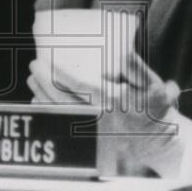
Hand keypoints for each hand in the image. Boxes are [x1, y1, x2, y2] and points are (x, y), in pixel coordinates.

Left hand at [28, 55, 183, 176]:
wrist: (158, 141)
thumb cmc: (155, 108)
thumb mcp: (152, 83)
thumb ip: (135, 65)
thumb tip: (120, 49)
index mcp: (112, 101)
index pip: (77, 85)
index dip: (58, 73)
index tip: (46, 60)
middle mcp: (97, 117)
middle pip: (61, 98)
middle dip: (43, 81)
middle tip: (34, 65)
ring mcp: (91, 131)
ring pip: (59, 112)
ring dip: (41, 94)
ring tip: (33, 79)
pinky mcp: (88, 139)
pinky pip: (62, 125)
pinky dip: (48, 112)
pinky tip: (39, 100)